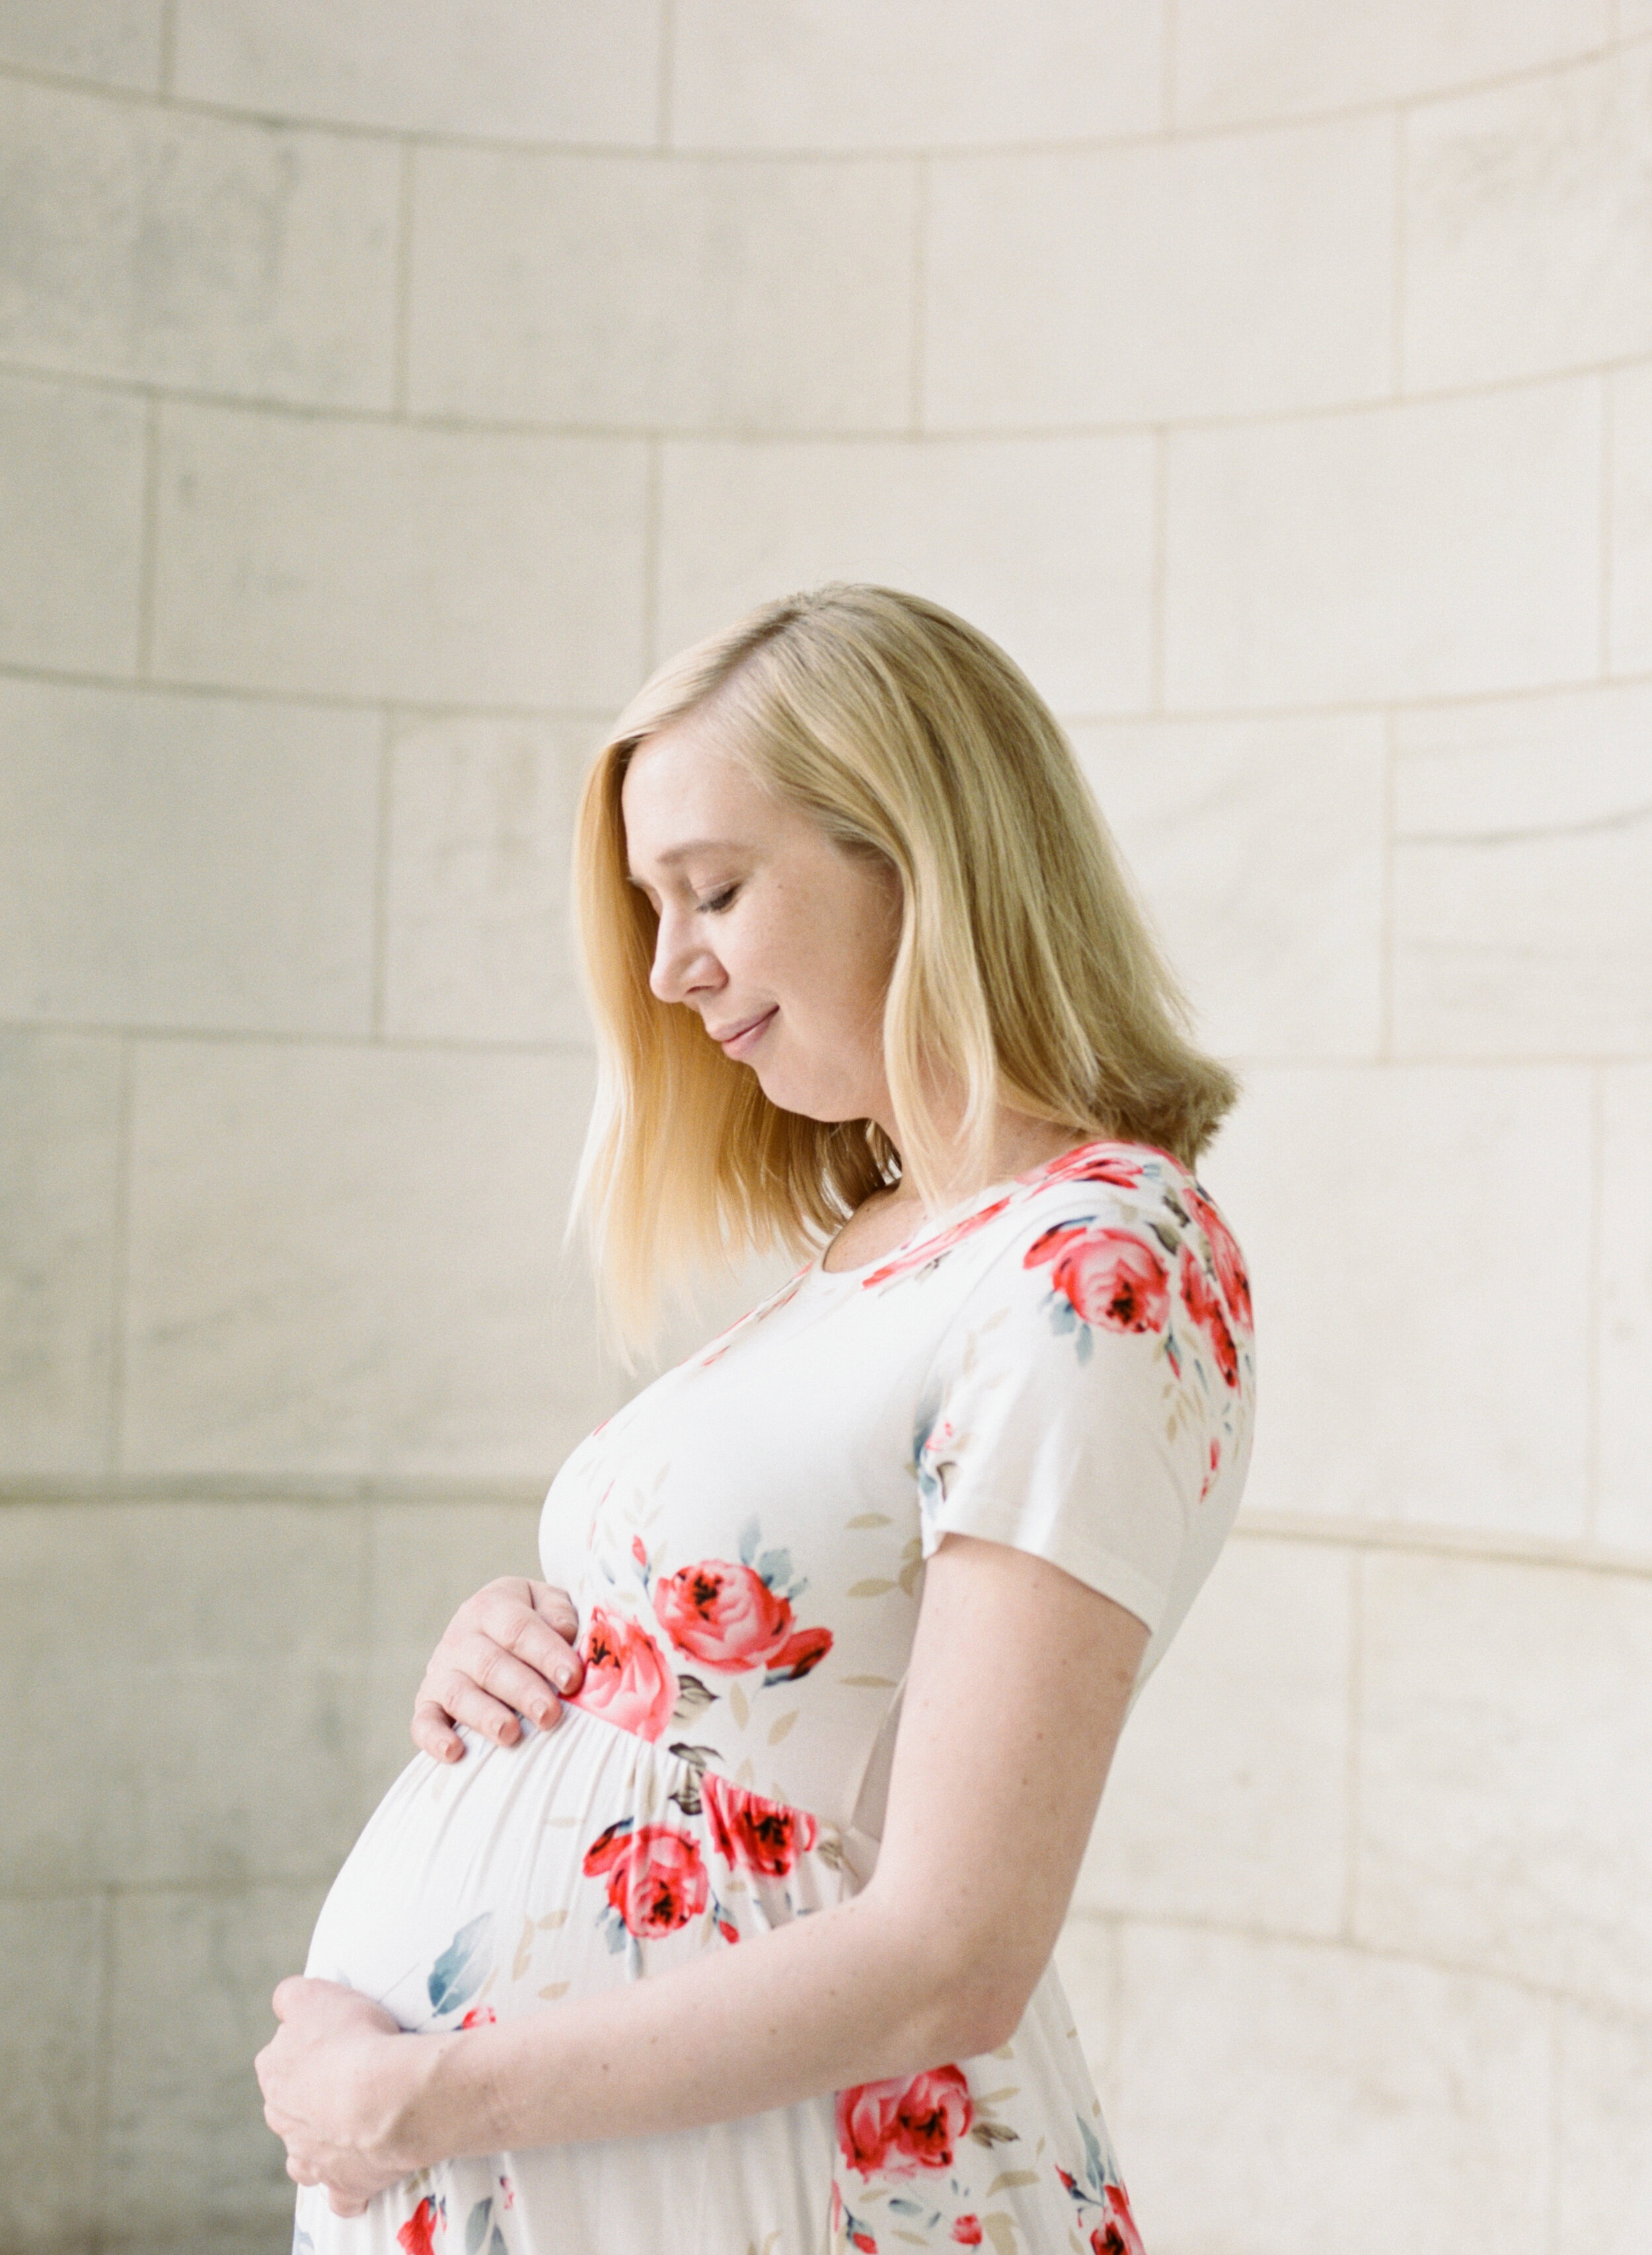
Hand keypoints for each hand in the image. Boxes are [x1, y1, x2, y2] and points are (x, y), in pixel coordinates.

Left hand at [256, 1978, 429, 2212]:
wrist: (389, 2098)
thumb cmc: (354, 2039)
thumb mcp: (314, 1994)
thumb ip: (290, 1996)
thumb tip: (283, 2003)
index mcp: (273, 2072)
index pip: (280, 2056)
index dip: (309, 2047)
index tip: (337, 2040)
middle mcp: (283, 2119)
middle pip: (291, 2105)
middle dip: (313, 2095)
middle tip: (354, 2075)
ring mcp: (311, 2158)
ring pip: (306, 2152)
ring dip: (323, 2140)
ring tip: (356, 2121)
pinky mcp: (343, 2185)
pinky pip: (340, 2194)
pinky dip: (347, 2184)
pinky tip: (362, 2170)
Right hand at [411, 1578, 583, 1761]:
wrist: (490, 1627)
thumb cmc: (531, 1621)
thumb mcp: (547, 1602)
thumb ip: (558, 1613)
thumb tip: (564, 1632)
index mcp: (491, 1606)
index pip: (518, 1628)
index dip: (546, 1654)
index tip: (572, 1678)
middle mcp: (461, 1636)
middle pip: (490, 1665)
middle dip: (522, 1691)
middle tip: (549, 1714)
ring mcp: (441, 1670)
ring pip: (459, 1694)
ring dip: (485, 1716)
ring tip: (510, 1734)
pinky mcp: (428, 1702)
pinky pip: (423, 1721)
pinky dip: (434, 1737)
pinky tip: (454, 1752)